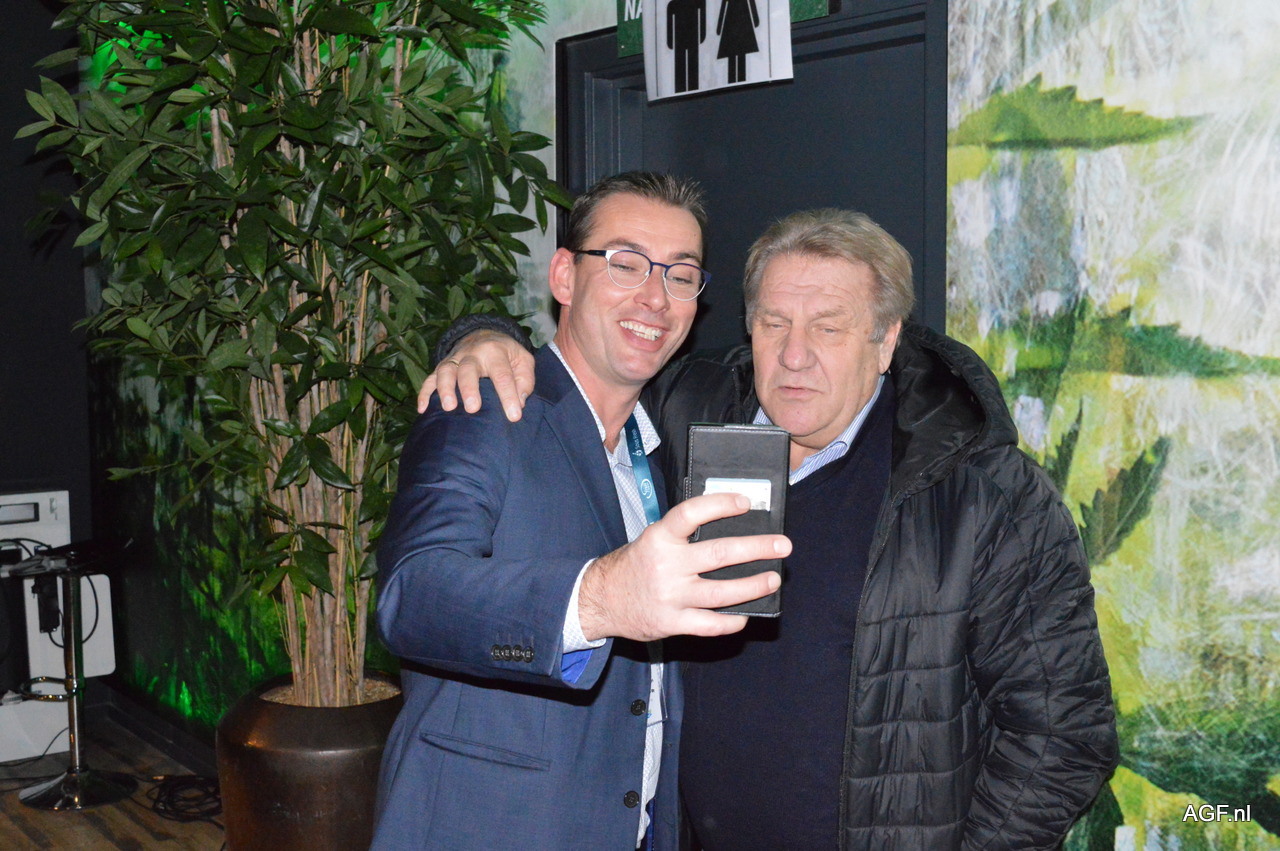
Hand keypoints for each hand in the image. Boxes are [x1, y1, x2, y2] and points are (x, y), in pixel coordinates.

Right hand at [418, 330, 536, 421]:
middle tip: (472, 408)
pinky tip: (423, 409)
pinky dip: (424, 393)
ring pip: (446, 371)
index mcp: (496, 351)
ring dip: (445, 389)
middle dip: (469, 389)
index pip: (503, 375)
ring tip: (449, 408)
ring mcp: (455, 359)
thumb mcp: (523, 361)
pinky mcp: (442, 367)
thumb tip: (520, 402)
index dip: (508, 396)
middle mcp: (473, 353)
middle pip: (468, 369)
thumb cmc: (507, 355)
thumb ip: (525, 381)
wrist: (484, 335)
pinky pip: (429, 379)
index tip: (514, 416)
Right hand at [578, 493, 789, 641]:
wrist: (601, 600)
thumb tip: (731, 527)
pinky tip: (745, 614)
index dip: (720, 505)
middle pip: (719, 554)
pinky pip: (710, 624)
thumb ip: (684, 535)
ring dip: (754, 585)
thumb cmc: (636, 566)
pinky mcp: (672, 622)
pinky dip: (732, 620)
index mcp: (660, 538)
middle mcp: (666, 565)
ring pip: (722, 592)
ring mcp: (671, 596)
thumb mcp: (653, 540)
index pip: (692, 514)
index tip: (746, 502)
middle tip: (782, 545)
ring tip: (772, 579)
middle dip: (757, 548)